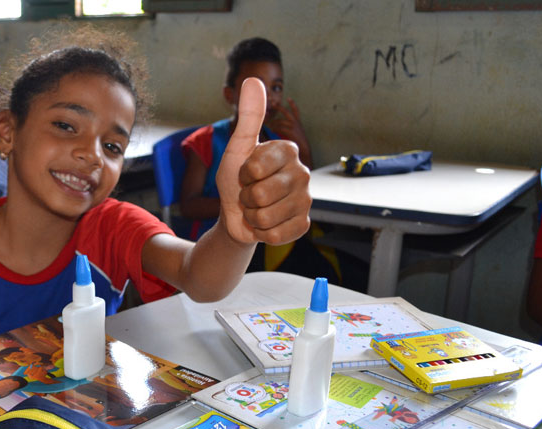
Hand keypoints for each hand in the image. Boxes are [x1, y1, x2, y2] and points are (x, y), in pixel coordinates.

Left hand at [215, 78, 310, 244]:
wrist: (236, 214)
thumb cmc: (236, 179)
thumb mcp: (237, 148)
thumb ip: (248, 117)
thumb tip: (253, 79)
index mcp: (288, 151)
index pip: (257, 167)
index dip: (243, 174)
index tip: (245, 173)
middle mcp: (302, 173)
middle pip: (262, 194)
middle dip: (246, 198)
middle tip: (250, 193)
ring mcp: (305, 200)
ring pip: (267, 216)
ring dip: (253, 216)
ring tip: (256, 208)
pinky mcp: (303, 224)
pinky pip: (276, 235)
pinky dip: (263, 233)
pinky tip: (266, 224)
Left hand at [265, 99, 306, 143]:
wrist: (304, 147)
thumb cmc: (298, 141)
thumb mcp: (295, 132)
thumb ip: (288, 128)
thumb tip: (276, 126)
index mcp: (298, 121)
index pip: (296, 110)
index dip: (292, 104)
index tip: (289, 98)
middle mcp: (296, 122)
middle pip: (286, 112)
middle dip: (279, 107)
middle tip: (273, 104)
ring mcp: (293, 126)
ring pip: (280, 121)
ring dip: (273, 124)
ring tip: (270, 126)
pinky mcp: (290, 131)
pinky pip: (279, 128)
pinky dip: (275, 129)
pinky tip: (272, 131)